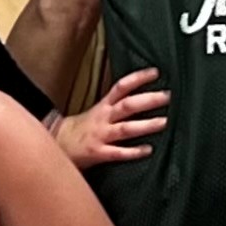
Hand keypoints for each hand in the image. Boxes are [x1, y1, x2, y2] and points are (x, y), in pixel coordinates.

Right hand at [55, 66, 170, 169]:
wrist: (57, 144)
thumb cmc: (82, 128)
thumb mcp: (97, 111)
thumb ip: (116, 105)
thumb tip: (143, 98)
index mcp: (103, 106)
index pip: (121, 87)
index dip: (138, 78)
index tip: (155, 73)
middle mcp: (103, 118)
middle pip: (127, 105)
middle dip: (148, 100)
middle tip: (167, 96)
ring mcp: (101, 135)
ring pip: (126, 128)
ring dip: (146, 125)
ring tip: (164, 122)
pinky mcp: (98, 153)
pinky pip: (118, 152)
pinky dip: (133, 151)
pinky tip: (148, 149)